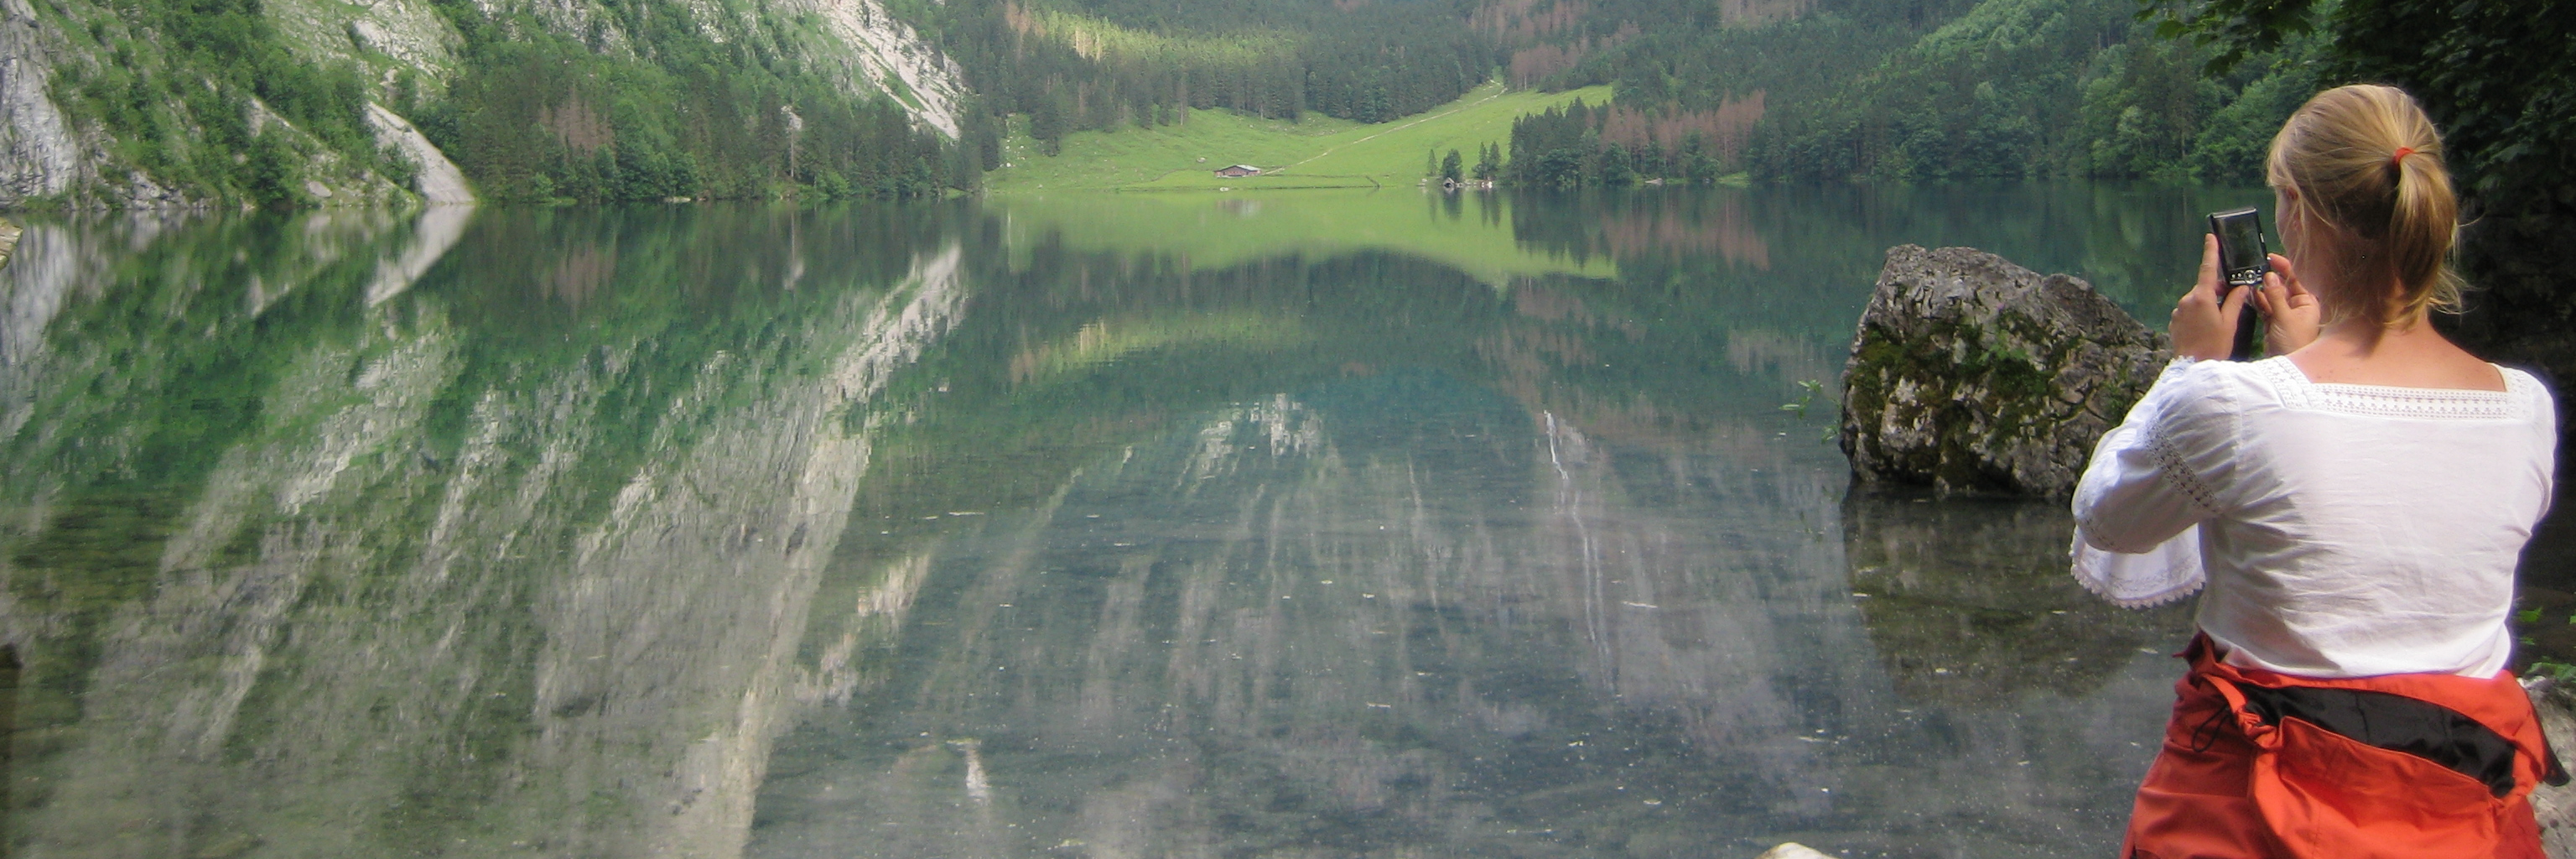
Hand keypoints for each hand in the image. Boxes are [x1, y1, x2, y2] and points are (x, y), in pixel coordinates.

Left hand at [2171, 234, 2252, 360]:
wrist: (2193, 367)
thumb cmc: (2215, 345)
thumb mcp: (2230, 322)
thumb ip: (2235, 301)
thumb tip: (2241, 286)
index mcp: (2201, 297)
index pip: (2207, 268)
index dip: (2210, 251)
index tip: (2210, 237)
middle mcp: (2186, 300)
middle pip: (2204, 287)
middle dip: (2216, 290)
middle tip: (2230, 301)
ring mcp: (2178, 310)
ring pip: (2197, 300)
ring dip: (2208, 304)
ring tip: (2218, 322)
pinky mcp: (2174, 320)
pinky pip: (2189, 311)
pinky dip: (2199, 314)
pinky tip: (2206, 328)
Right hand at [2254, 253, 2321, 354]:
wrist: (2287, 365)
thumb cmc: (2293, 341)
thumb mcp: (2284, 317)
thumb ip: (2276, 296)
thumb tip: (2270, 275)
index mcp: (2306, 301)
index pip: (2295, 279)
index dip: (2284, 267)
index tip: (2270, 258)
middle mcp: (2296, 305)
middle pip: (2282, 286)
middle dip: (2269, 277)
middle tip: (2253, 267)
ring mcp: (2283, 313)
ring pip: (2271, 296)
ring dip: (2261, 288)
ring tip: (2248, 278)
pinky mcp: (2272, 321)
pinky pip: (2264, 306)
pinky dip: (2257, 300)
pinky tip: (2249, 292)